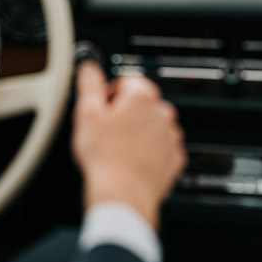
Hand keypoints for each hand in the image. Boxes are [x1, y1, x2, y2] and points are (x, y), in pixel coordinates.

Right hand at [71, 61, 186, 230]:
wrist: (123, 195)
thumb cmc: (104, 157)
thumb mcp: (86, 113)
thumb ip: (89, 83)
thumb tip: (90, 67)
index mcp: (142, 97)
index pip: (126, 80)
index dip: (108, 94)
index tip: (101, 110)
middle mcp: (162, 113)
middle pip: (140, 103)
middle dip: (124, 113)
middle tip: (106, 131)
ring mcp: (171, 137)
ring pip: (151, 125)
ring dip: (137, 132)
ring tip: (117, 149)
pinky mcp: (174, 158)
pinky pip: (160, 147)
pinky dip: (148, 151)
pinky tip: (130, 160)